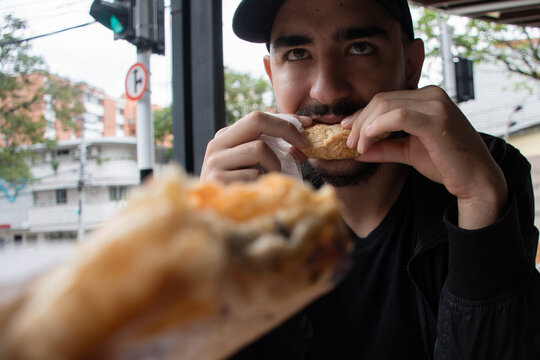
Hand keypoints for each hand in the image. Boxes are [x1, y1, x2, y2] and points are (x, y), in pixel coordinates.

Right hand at [201, 111, 310, 183]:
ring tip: (267, 179)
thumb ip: (273, 145)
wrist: (216, 216)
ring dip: (274, 165)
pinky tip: (254, 191)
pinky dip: (262, 183)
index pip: (258, 117)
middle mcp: (217, 144)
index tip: (307, 128)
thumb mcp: (255, 163)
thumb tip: (304, 127)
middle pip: (256, 120)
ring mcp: (214, 161)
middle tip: (303, 145)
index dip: (286, 121)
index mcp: (226, 137)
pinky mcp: (217, 179)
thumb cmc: (242, 190)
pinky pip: (254, 174)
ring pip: (259, 148)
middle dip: (285, 130)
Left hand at [342, 86, 507, 228]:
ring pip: (385, 106)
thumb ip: (384, 147)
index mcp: (427, 98)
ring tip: (357, 147)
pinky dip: (377, 128)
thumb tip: (357, 150)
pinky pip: (397, 116)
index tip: (346, 131)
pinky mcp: (436, 120)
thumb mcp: (408, 152)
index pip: (385, 100)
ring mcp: (436, 105)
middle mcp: (432, 95)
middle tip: (349, 144)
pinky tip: (368, 143)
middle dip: (359, 122)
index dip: (362, 115)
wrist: (476, 180)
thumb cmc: (446, 164)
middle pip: (381, 100)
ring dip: (365, 127)